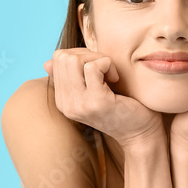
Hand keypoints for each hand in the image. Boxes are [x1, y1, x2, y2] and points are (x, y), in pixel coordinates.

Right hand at [43, 48, 163, 149]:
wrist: (140, 133)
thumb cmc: (120, 108)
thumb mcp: (91, 90)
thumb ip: (72, 76)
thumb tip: (47, 63)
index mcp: (62, 101)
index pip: (57, 60)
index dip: (80, 55)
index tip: (98, 69)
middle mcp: (66, 104)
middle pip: (63, 57)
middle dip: (88, 54)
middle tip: (105, 69)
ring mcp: (79, 104)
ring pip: (74, 60)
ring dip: (98, 59)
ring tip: (110, 74)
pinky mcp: (97, 102)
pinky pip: (93, 67)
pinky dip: (107, 64)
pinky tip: (115, 78)